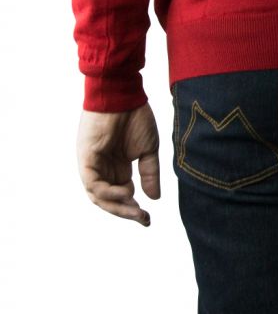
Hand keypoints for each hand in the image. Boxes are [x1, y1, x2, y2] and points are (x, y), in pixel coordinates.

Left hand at [76, 103, 160, 226]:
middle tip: (143, 219)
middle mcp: (103, 168)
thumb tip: (154, 198)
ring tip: (135, 209)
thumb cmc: (135, 116)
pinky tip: (125, 194)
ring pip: (99, 196)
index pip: (121, 195)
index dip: (133, 208)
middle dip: (126, 212)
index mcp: (117, 166)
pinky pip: (93, 184)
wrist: (123, 94)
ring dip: (117, 206)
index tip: (148, 217)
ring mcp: (93, 164)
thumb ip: (150, 173)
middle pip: (108, 200)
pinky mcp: (86, 158)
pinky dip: (108, 193)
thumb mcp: (148, 149)